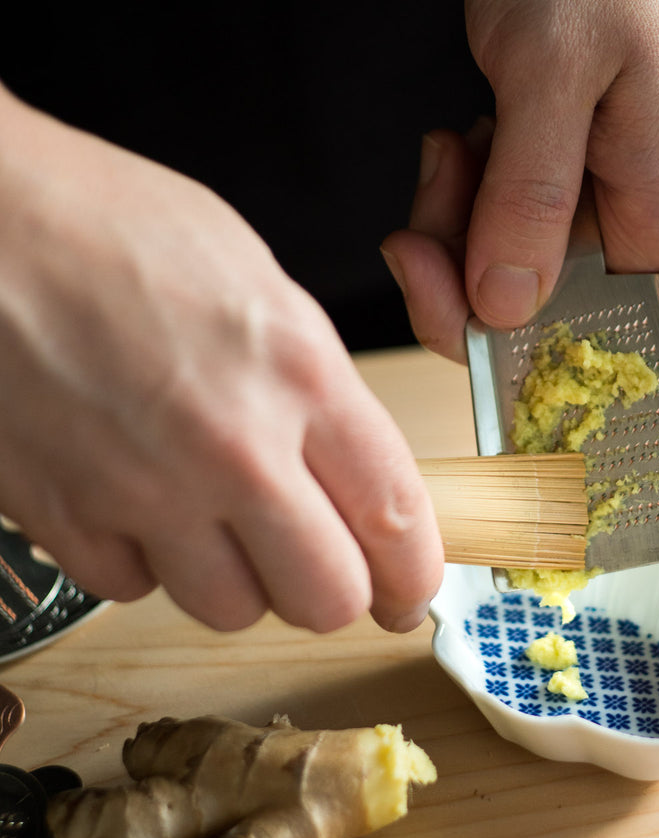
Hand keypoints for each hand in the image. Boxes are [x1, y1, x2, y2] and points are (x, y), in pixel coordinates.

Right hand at [0, 87, 442, 633]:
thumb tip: (353, 479)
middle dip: (332, 591)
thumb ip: (316, 393)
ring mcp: (144, 493)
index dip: (414, 576)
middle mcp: (231, 449)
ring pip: (232, 610)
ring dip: (236, 579)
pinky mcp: (66, 519)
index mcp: (299, 376)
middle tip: (315, 562)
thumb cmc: (108, 227)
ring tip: (211, 515)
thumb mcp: (257, 286)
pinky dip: (144, 562)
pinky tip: (133, 502)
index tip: (410, 590)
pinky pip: (136, 590)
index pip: (396, 518)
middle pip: (326, 599)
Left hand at [383, 0, 658, 384]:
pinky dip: (456, 206)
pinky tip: (460, 144)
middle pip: (562, 334)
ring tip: (456, 151)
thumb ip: (529, 197)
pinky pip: (491, 236)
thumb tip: (504, 310)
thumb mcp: (552, 67)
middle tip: (428, 238)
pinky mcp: (550, 187)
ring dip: (454, 238)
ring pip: (511, 286)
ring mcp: (592, 211)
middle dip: (475, 301)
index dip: (640, 404)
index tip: (549, 405)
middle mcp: (636, 229)